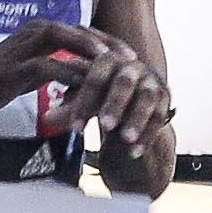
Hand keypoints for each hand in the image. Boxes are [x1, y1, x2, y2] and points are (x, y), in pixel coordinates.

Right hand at [0, 20, 128, 120]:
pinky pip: (50, 66)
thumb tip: (79, 79)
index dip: (109, 42)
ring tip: (117, 71)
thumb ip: (54, 70)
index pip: (84, 31)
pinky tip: (89, 87)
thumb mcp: (30, 73)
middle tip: (134, 62)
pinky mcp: (16, 65)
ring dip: (96, 55)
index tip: (130, 57)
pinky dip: (71, 75)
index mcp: (40, 31)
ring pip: (70, 42)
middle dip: (110, 46)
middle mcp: (35, 31)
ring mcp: (25, 45)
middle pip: (83, 31)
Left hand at [34, 25, 173, 158]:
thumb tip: (47, 117)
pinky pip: (159, 117)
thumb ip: (68, 109)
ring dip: (136, 119)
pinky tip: (135, 152)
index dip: (85, 100)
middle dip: (114, 103)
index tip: (75, 127)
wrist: (128, 107)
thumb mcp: (82, 103)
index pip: (96, 74)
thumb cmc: (99, 99)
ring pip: (146, 99)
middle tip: (105, 124)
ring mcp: (151, 83)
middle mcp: (132, 67)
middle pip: (124, 82)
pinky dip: (147, 135)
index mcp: (108, 60)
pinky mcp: (165, 100)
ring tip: (125, 138)